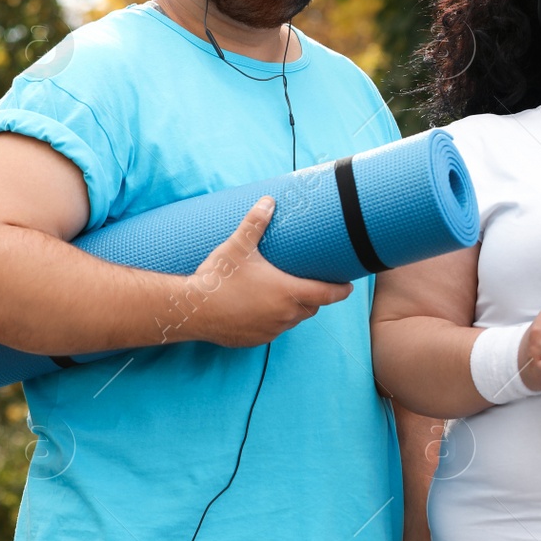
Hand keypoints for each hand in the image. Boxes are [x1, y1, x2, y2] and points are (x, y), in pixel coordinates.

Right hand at [166, 196, 353, 346]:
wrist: (191, 310)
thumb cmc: (218, 277)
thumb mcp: (238, 246)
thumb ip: (256, 223)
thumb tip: (269, 200)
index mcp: (288, 293)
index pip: (327, 295)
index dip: (341, 290)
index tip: (349, 287)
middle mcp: (285, 315)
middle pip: (312, 307)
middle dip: (316, 297)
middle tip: (314, 284)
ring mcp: (271, 330)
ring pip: (294, 320)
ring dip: (296, 309)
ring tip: (289, 295)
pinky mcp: (256, 340)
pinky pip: (275, 331)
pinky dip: (276, 320)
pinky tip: (265, 309)